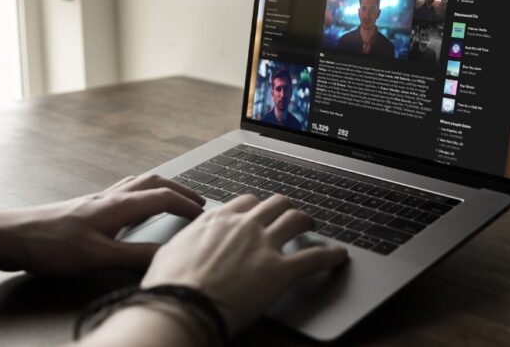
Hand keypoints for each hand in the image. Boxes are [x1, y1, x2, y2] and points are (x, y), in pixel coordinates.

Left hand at [0, 174, 202, 285]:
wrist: (10, 237)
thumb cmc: (50, 245)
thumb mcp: (98, 255)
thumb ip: (136, 255)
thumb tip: (171, 255)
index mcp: (118, 205)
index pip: (164, 197)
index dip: (189, 206)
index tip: (206, 216)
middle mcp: (110, 197)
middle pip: (153, 182)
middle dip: (179, 190)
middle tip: (197, 201)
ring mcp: (97, 201)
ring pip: (137, 185)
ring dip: (160, 189)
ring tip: (173, 199)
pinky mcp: (85, 209)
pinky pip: (122, 193)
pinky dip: (140, 195)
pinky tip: (133, 210)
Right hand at [142, 194, 348, 335]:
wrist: (182, 306)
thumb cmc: (170, 286)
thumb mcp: (170, 254)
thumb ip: (187, 244)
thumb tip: (183, 248)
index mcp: (217, 220)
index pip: (245, 202)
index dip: (257, 207)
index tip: (261, 213)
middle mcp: (243, 225)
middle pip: (275, 204)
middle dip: (285, 208)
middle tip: (291, 215)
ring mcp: (264, 245)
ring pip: (296, 219)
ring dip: (307, 221)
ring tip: (312, 226)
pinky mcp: (280, 270)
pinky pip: (314, 256)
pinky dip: (330, 255)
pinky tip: (339, 255)